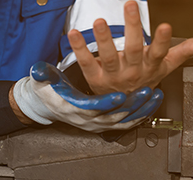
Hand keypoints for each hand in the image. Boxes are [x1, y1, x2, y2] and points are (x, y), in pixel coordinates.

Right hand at [12, 61, 162, 131]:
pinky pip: (127, 122)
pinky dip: (141, 114)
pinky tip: (152, 103)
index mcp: (74, 108)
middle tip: (146, 90)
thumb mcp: (43, 79)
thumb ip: (42, 73)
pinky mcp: (105, 123)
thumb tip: (39, 69)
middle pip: (113, 115)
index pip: (92, 108)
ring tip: (154, 94)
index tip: (118, 95)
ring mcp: (98, 123)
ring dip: (140, 108)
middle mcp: (88, 119)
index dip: (106, 103)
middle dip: (131, 104)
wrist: (49, 103)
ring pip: (123, 120)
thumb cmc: (49, 90)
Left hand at [68, 0, 192, 94]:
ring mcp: (113, 76)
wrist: (124, 105)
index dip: (162, 40)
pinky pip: (87, 63)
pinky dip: (80, 49)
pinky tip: (73, 34)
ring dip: (104, 38)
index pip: (159, 53)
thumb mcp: (166, 66)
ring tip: (100, 21)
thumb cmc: (145, 79)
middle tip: (131, 5)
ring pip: (109, 57)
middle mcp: (132, 71)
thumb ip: (185, 51)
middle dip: (133, 27)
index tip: (165, 26)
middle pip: (133, 49)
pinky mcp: (95, 79)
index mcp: (150, 66)